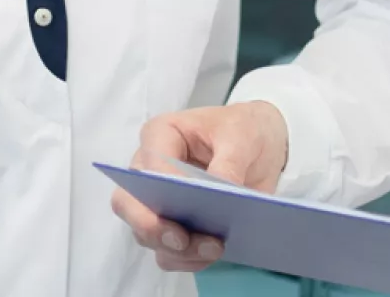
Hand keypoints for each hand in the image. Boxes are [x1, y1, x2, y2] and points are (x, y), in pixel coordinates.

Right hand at [112, 101, 289, 272]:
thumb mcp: (243, 137)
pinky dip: (186, 259)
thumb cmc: (242, 131)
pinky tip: (211, 254)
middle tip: (183, 239)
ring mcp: (157, 202)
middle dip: (152, 226)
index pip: (148, 164)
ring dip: (176, 249)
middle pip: (129, 204)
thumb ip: (229, 163)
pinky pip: (167, 252)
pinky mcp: (173, 226)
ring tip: (213, 248)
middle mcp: (149, 170)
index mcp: (160, 135)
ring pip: (147, 235)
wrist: (259, 149)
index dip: (162, 187)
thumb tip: (219, 190)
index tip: (189, 201)